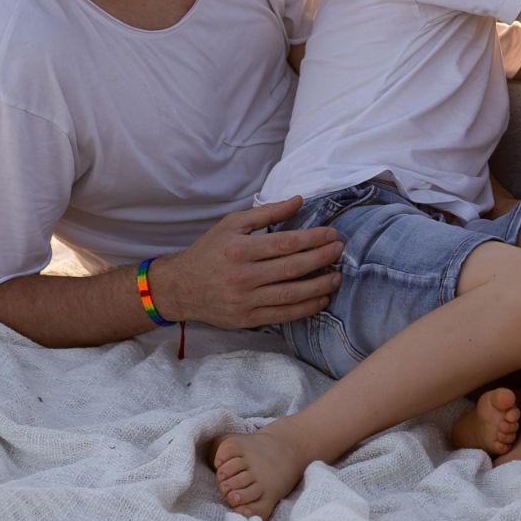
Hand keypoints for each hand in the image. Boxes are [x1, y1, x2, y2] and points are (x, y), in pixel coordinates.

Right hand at [150, 196, 344, 327]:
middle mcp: (243, 276)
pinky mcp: (247, 319)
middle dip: (322, 259)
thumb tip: (299, 201)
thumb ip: (267, 213)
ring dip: (319, 286)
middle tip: (339, 251)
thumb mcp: (232, 224)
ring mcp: (245, 300)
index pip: (286, 243)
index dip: (313, 239)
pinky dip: (305, 309)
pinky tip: (321, 300)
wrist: (180, 287)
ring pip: (291, 295)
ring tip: (337, 277)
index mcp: (240, 250)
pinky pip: (283, 315)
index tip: (332, 234)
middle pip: (293, 268)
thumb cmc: (209, 251)